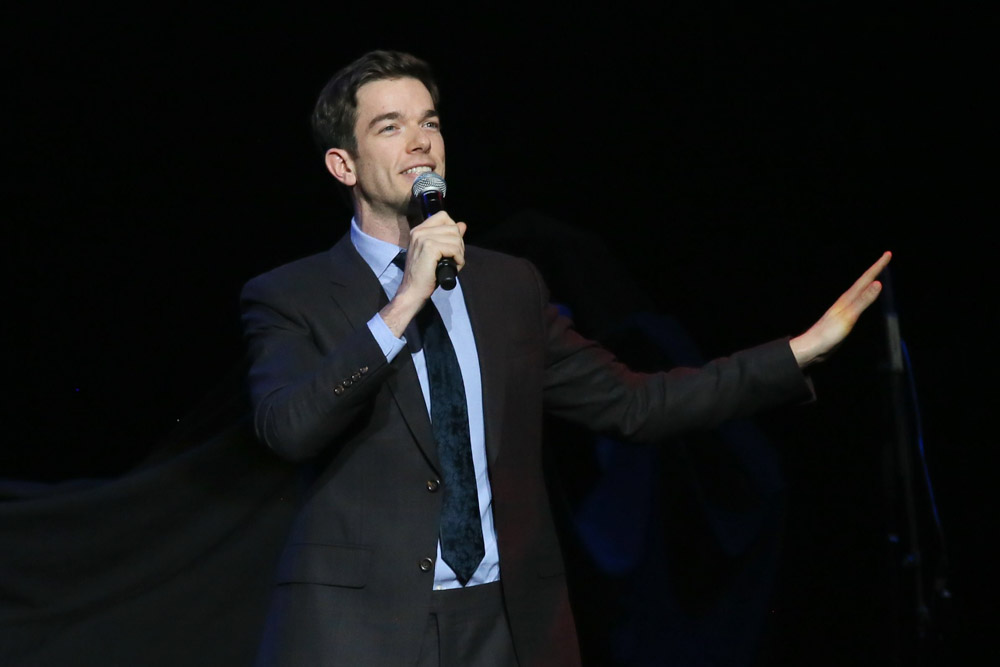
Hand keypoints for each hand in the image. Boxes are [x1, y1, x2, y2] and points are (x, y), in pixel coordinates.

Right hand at [381, 212, 466, 336]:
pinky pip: (454, 248)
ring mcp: (423, 238)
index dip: (453, 229)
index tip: (451, 245)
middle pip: (453, 228)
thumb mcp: (437, 253)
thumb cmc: (424, 275)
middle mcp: (419, 231)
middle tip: (453, 259)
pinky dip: (459, 260)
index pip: (443, 216)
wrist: (412, 291)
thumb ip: (448, 237)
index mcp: (419, 230)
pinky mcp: (430, 247)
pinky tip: (453, 268)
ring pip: (456, 238)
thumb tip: (462, 224)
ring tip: (452, 265)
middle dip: (459, 244)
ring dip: (459, 254)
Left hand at [790, 251, 891, 366]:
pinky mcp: (844, 317)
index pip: (867, 278)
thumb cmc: (829, 333)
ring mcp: (844, 308)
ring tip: (877, 275)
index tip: (888, 254)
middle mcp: (846, 300)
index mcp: (848, 298)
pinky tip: (864, 298)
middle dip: (875, 270)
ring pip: (861, 290)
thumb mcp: (849, 316)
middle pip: (864, 281)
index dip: (878, 266)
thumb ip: (863, 301)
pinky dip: (865, 294)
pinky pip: (859, 301)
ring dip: (870, 281)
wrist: (813, 346)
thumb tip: (878, 283)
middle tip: (885, 259)